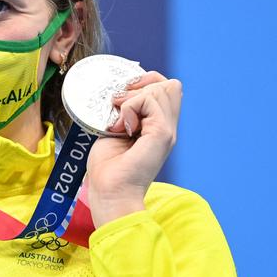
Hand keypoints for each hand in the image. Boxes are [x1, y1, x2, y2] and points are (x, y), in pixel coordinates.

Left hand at [85, 71, 182, 227]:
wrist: (110, 192)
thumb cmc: (108, 168)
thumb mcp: (115, 131)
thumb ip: (124, 113)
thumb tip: (120, 93)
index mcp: (158, 126)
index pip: (165, 87)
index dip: (144, 83)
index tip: (121, 97)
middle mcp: (167, 127)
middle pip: (167, 84)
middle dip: (139, 86)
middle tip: (118, 107)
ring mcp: (167, 131)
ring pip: (160, 89)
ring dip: (132, 99)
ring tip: (119, 122)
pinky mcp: (161, 134)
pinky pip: (149, 101)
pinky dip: (130, 107)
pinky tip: (121, 128)